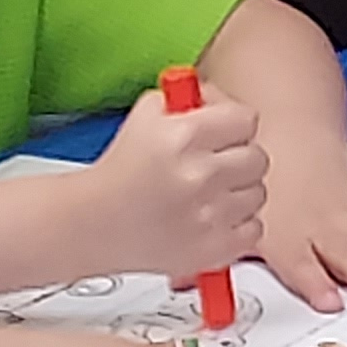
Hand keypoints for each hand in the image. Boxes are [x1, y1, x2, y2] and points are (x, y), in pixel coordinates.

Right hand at [80, 80, 266, 282]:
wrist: (89, 224)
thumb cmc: (120, 171)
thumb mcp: (147, 115)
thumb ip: (192, 96)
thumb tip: (223, 98)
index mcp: (184, 137)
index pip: (247, 120)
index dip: (233, 126)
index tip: (222, 135)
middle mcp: (199, 175)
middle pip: (257, 158)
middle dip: (236, 160)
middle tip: (212, 167)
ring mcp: (208, 216)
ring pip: (257, 194)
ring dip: (237, 194)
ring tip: (206, 197)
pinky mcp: (211, 249)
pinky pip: (254, 230)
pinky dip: (237, 228)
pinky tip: (210, 221)